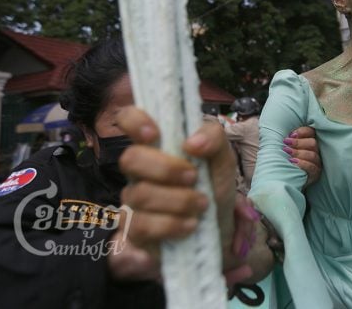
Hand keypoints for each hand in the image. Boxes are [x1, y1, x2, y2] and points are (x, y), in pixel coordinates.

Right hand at [116, 106, 254, 285]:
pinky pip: (140, 225)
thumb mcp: (223, 158)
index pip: (128, 119)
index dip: (134, 121)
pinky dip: (171, 225)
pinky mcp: (133, 231)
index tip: (154, 134)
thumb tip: (192, 143)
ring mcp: (133, 201)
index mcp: (157, 146)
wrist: (221, 228)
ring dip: (178, 200)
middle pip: (130, 158)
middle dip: (166, 168)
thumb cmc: (214, 186)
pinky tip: (190, 225)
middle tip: (193, 177)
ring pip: (139, 194)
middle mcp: (139, 171)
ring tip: (201, 205)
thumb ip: (214, 137)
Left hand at [283, 127, 321, 187]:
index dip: (302, 131)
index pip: (311, 132)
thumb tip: (273, 127)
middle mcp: (315, 151)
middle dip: (298, 142)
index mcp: (308, 141)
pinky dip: (302, 164)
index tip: (290, 134)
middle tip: (286, 143)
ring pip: (312, 155)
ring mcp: (316, 163)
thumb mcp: (281, 146)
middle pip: (312, 143)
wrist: (280, 179)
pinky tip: (292, 162)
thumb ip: (284, 137)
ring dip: (299, 153)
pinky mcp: (315, 174)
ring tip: (287, 152)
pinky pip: (312, 167)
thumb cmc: (281, 160)